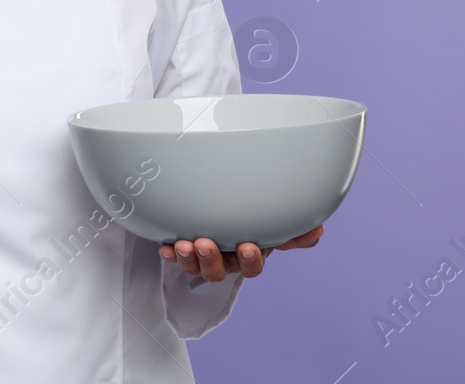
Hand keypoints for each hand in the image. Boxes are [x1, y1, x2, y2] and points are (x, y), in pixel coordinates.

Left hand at [160, 224, 324, 280]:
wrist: (217, 214)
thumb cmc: (248, 223)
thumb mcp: (269, 225)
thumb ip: (291, 230)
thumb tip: (317, 230)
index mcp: (247, 256)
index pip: (251, 266)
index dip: (249, 260)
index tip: (246, 246)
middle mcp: (225, 260)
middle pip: (219, 270)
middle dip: (212, 260)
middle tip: (205, 244)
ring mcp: (201, 257)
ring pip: (195, 266)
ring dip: (188, 258)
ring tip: (182, 245)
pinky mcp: (181, 250)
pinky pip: (174, 257)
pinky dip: (170, 254)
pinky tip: (165, 247)